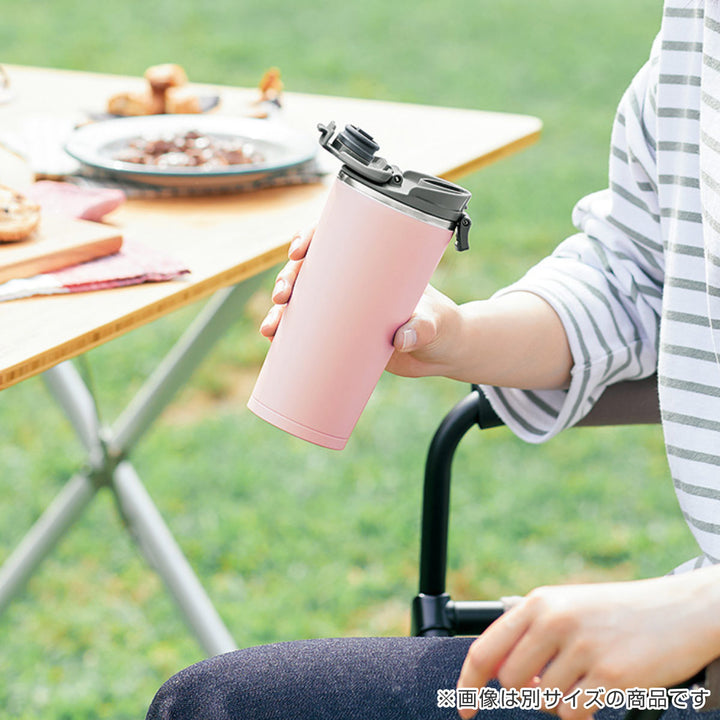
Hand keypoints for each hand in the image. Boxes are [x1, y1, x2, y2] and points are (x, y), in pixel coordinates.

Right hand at [259, 227, 463, 376]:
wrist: (442, 352)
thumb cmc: (443, 325)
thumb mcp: (435, 322)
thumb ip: (423, 328)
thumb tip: (402, 338)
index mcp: (375, 263)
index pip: (337, 239)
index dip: (311, 238)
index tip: (299, 250)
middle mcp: (355, 281)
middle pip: (311, 269)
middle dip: (288, 278)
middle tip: (282, 295)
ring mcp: (347, 308)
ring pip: (304, 301)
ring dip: (280, 310)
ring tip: (270, 328)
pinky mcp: (343, 334)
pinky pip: (309, 328)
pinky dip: (288, 333)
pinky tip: (273, 340)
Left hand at [456, 570, 719, 719]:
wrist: (680, 611)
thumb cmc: (618, 612)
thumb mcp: (567, 607)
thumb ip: (530, 633)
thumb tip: (500, 674)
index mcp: (540, 602)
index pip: (487, 650)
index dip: (469, 683)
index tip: (463, 707)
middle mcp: (555, 622)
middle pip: (513, 683)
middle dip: (528, 689)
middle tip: (555, 678)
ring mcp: (583, 649)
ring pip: (545, 701)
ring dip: (563, 697)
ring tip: (589, 672)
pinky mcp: (611, 677)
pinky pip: (575, 713)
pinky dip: (584, 708)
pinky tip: (603, 686)